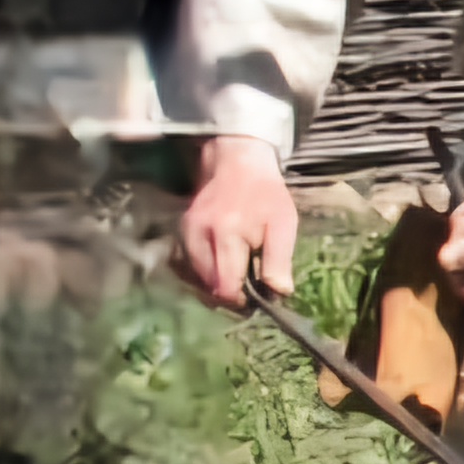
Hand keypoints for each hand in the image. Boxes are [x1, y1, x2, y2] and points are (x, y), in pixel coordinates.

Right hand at [175, 136, 296, 310]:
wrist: (237, 162)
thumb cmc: (265, 194)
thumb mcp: (283, 224)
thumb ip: (279, 260)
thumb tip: (278, 293)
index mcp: (227, 233)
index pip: (224, 286)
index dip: (239, 301)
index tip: (254, 301)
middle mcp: (199, 235)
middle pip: (207, 286)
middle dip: (228, 297)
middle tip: (248, 294)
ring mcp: (186, 232)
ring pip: (195, 279)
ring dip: (214, 287)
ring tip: (236, 280)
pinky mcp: (180, 231)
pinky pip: (187, 266)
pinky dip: (203, 274)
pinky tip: (221, 268)